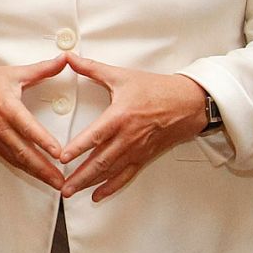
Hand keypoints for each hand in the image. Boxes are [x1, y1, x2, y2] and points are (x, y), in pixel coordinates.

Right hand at [0, 55, 69, 188]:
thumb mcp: (12, 73)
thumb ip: (41, 69)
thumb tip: (64, 60)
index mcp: (6, 106)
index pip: (26, 126)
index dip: (42, 140)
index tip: (58, 152)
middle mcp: (0, 126)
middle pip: (23, 151)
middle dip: (44, 168)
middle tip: (62, 181)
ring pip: (18, 159)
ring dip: (37, 173)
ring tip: (56, 184)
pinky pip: (11, 160)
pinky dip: (26, 170)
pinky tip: (38, 176)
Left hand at [58, 56, 207, 202]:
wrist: (190, 103)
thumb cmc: (157, 89)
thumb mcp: (122, 76)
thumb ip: (91, 69)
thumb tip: (68, 57)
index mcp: (120, 116)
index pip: (95, 136)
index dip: (78, 148)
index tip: (62, 158)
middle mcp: (128, 137)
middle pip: (101, 161)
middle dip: (80, 175)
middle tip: (62, 186)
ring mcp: (137, 149)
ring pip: (111, 171)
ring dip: (90, 183)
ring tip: (72, 192)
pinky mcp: (145, 157)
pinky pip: (126, 175)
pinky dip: (111, 187)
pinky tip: (97, 195)